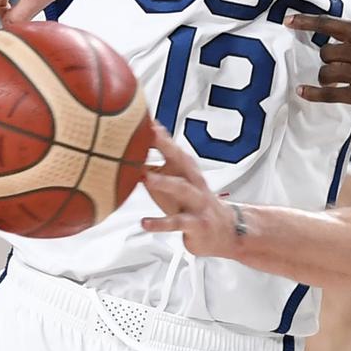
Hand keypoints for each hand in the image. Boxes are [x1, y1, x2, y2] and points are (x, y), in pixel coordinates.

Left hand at [140, 124, 241, 259]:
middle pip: (182, 160)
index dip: (160, 134)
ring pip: (182, 188)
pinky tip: (145, 223)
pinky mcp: (196, 223)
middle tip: (150, 135)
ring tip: (147, 178)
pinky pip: (176, 222)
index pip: (173, 148)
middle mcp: (194, 182)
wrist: (225, 230)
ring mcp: (197, 202)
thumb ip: (153, 171)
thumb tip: (125, 158)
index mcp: (187, 171)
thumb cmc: (194, 204)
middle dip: (167, 146)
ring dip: (165, 182)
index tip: (145, 120)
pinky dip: (160, 223)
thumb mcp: (175, 184)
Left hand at [286, 13, 350, 114]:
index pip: (329, 23)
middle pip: (325, 52)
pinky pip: (330, 94)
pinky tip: (304, 93)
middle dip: (327, 59)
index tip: (289, 21)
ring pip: (326, 72)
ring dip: (326, 77)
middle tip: (336, 65)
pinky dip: (314, 94)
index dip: (306, 22)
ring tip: (333, 80)